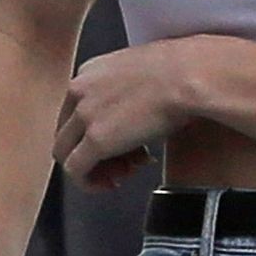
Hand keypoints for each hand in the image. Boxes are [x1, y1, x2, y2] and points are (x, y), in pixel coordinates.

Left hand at [52, 39, 192, 189]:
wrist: (189, 75)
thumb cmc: (181, 71)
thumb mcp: (143, 74)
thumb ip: (129, 92)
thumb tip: (137, 116)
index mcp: (91, 71)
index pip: (76, 110)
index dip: (94, 133)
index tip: (119, 143)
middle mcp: (80, 91)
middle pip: (68, 133)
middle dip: (93, 154)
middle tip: (121, 164)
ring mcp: (85, 116)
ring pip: (66, 154)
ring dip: (93, 170)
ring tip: (125, 173)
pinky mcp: (96, 141)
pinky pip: (76, 170)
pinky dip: (90, 183)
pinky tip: (112, 184)